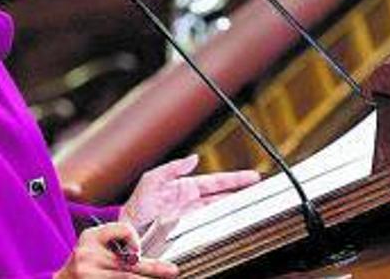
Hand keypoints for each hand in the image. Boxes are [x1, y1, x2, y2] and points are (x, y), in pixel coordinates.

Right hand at [55, 221, 177, 277]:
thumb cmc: (84, 265)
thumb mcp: (93, 246)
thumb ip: (116, 244)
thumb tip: (144, 254)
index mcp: (89, 237)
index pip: (122, 230)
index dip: (134, 240)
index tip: (136, 252)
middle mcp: (87, 255)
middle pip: (129, 264)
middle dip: (153, 269)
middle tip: (172, 271)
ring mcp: (89, 275)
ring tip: (164, 276)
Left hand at [119, 154, 259, 231]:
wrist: (128, 231)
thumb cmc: (136, 206)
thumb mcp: (151, 180)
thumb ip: (172, 168)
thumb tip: (194, 158)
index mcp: (185, 187)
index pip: (215, 181)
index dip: (234, 179)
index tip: (253, 177)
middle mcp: (191, 201)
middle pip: (222, 196)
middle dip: (241, 192)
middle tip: (261, 190)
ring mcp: (191, 216)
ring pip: (219, 210)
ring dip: (235, 208)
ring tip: (253, 205)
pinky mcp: (189, 231)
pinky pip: (210, 225)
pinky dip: (223, 223)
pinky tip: (234, 223)